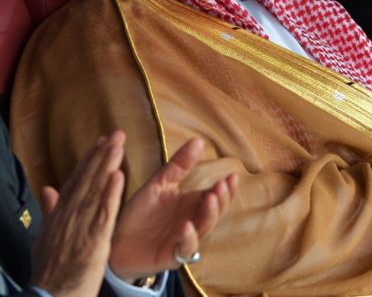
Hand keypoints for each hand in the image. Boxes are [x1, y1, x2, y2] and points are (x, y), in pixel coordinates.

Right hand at [31, 131, 125, 296]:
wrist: (51, 295)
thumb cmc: (51, 268)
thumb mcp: (46, 236)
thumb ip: (50, 210)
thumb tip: (47, 188)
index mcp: (60, 214)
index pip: (76, 180)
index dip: (89, 160)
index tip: (102, 141)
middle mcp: (69, 216)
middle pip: (86, 180)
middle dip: (101, 156)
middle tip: (116, 134)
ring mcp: (80, 227)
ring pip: (95, 191)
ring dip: (107, 167)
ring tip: (118, 146)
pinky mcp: (93, 240)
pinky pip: (103, 214)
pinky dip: (110, 194)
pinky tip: (119, 177)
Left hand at [109, 138, 238, 282]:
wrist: (115, 241)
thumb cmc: (140, 213)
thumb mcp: (159, 184)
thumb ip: (179, 165)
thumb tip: (198, 140)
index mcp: (193, 205)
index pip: (217, 196)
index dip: (226, 188)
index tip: (232, 176)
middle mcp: (193, 222)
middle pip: (216, 212)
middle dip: (221, 200)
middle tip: (221, 186)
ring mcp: (185, 240)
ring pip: (205, 228)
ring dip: (209, 215)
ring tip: (209, 199)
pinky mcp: (172, 256)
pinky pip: (185, 249)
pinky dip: (188, 238)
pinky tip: (186, 226)